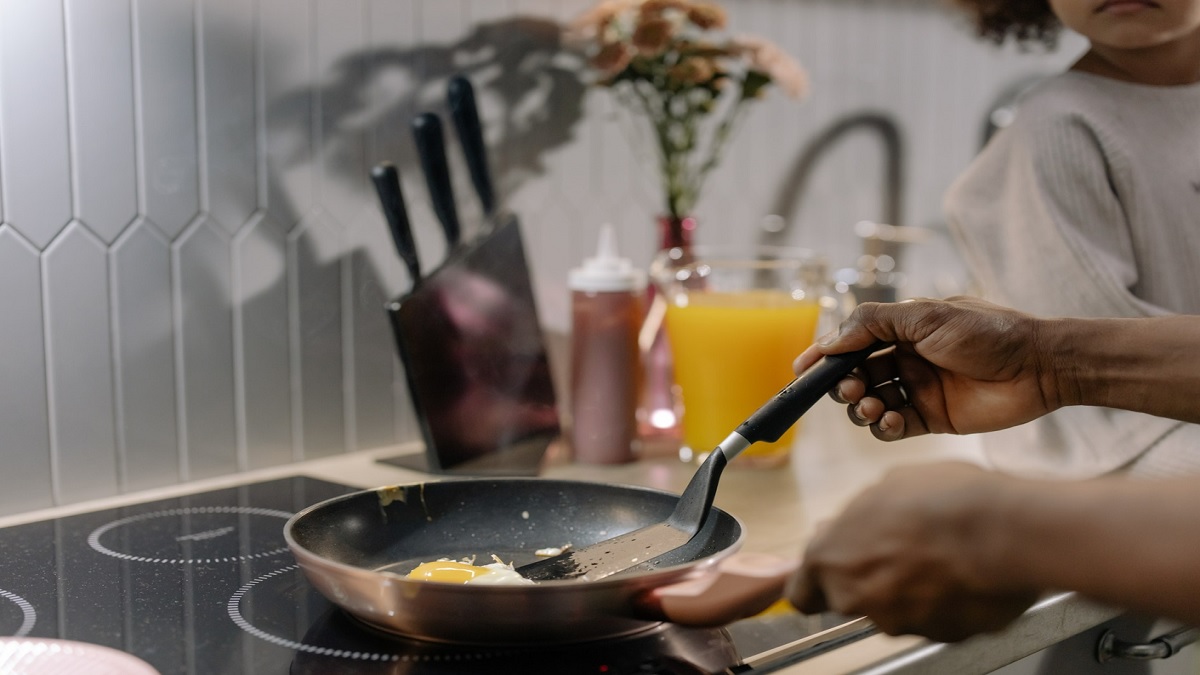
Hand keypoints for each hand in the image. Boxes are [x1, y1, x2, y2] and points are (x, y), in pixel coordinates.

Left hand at [787, 463, 1040, 641]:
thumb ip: (856, 519)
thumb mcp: (884, 488)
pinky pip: (934, 619)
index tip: (832, 568)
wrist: (1004, 531)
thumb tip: (849, 526)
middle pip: (848, 600)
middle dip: (867, 579)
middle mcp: (856, 598)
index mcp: (830, 559)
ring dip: (908, 588)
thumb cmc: (941, 499)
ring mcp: (898, 622)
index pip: (801, 593)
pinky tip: (961, 570)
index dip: (817, 580)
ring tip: (939, 553)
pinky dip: (943, 601)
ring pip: (893, 610)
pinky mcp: (941, 636)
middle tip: (896, 549)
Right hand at [794, 297, 1059, 441]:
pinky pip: (892, 428)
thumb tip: (829, 340)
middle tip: (849, 390)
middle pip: (854, 377)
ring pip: (869, 405)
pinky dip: (883, 428)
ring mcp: (917, 390)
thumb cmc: (987, 332)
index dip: (823, 356)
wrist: (1039, 366)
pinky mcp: (932, 419)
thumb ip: (873, 323)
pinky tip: (891, 421)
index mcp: (900, 331)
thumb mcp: (925, 315)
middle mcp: (904, 360)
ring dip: (861, 408)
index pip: (850, 344)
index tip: (802, 371)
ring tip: (872, 406)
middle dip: (843, 385)